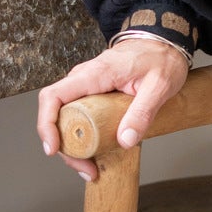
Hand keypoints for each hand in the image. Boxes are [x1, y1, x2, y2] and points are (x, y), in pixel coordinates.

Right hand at [37, 38, 189, 180]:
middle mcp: (83, 78)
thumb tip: (125, 140)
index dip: (46, 124)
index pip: (53, 96)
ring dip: (73, 146)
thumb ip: (143, 112)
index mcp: (95, 74)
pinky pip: (78, 115)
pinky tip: (94, 153)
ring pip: (66, 118)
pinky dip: (82, 136)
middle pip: (56, 114)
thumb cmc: (161, 58)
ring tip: (91, 168)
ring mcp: (86, 86)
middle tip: (86, 169)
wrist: (164, 41)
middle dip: (64, 147)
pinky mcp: (93, 93)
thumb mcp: (159, 86)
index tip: (53, 148)